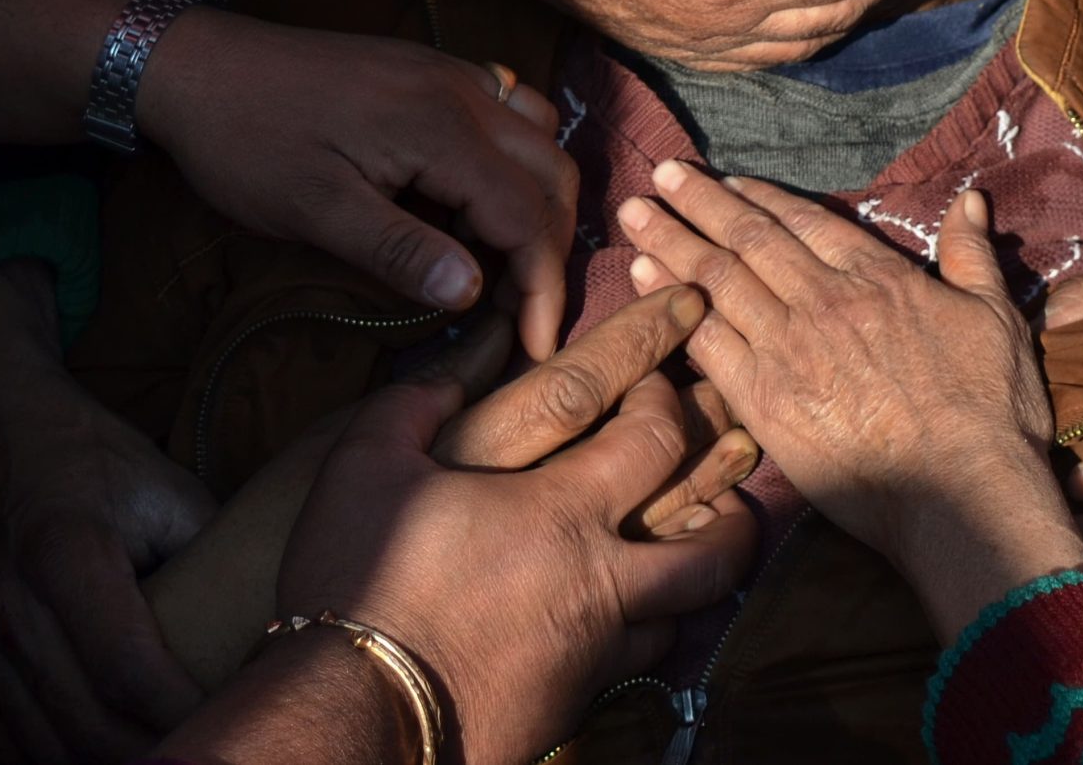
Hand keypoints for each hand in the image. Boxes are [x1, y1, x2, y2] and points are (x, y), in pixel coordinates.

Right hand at [0, 262, 215, 764]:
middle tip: (211, 748)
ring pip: (32, 744)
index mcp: (65, 552)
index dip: (180, 710)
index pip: (126, 668)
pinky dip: (48, 758)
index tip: (235, 717)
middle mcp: (5, 602)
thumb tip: (257, 616)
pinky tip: (99, 756)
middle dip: (150, 751)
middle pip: (79, 723)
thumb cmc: (95, 455)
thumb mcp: (167, 487)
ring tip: (167, 756)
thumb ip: (205, 555)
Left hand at [137, 11, 576, 358]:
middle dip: (550, 248)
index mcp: (441, 129)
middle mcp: (463, 92)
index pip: (527, 214)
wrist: (199, 64)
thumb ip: (398, 251)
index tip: (532, 346)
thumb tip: (473, 295)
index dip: (541, 285)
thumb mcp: (313, 210)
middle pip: (553, 173)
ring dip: (540, 200)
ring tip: (502, 259)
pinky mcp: (433, 71)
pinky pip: (509, 112)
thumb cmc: (248, 142)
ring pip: (541, 138)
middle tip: (521, 311)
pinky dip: (517, 161)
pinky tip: (473, 199)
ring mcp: (451, 74)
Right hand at [267, 300, 756, 763]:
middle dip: (734, 500)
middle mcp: (598, 582)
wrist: (348, 719)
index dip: (669, 396)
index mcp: (561, 511)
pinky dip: (639, 629)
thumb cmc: (355, 583)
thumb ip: (414, 402)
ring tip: (688, 541)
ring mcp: (592, 651)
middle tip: (730, 467)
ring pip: (683, 612)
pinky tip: (620, 613)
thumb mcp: (363, 465)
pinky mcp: (572, 706)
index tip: (673, 362)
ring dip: (693, 571)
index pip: (656, 436)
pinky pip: (631, 663)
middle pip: (715, 546)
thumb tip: (453, 367)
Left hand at [619, 165, 1082, 640]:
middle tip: (659, 174)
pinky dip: (671, 307)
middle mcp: (825, 300)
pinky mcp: (765, 400)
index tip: (725, 179)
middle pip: (749, 239)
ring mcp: (791, 348)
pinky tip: (643, 282)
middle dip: (699, 202)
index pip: (804, 222)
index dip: (758, 197)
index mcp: (877, 277)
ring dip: (672, 242)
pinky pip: (707, 341)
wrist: (964, 493)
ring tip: (634, 214)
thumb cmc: (989, 412)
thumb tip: (968, 201)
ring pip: (718, 280)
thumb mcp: (996, 319)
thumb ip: (971, 256)